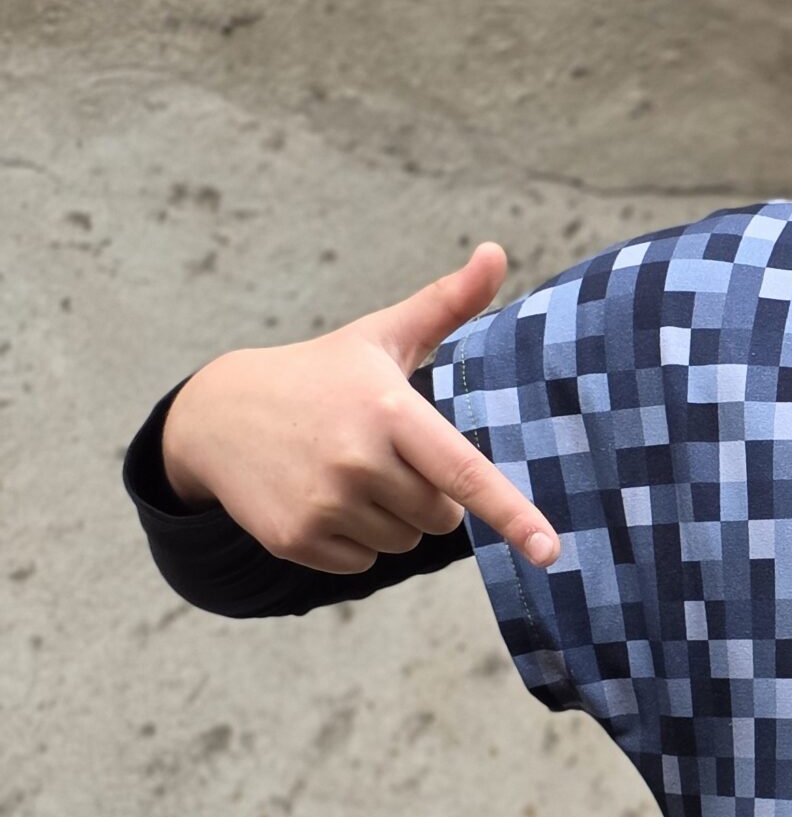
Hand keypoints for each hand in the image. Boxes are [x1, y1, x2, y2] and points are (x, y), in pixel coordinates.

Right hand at [159, 243, 560, 572]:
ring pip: (403, 543)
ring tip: (345, 472)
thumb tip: (497, 252)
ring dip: (389, 519)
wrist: (217, 414)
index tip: (549, 550)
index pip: (464, 471)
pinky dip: (352, 541)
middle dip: (426, 495)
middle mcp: (357, 460)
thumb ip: (448, 302)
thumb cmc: (322, 374)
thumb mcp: (382, 335)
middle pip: (440, 517)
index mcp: (389, 410)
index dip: (513, 514)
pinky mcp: (296, 539)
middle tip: (381, 455)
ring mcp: (324, 502)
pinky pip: (363, 564)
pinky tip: (320, 498)